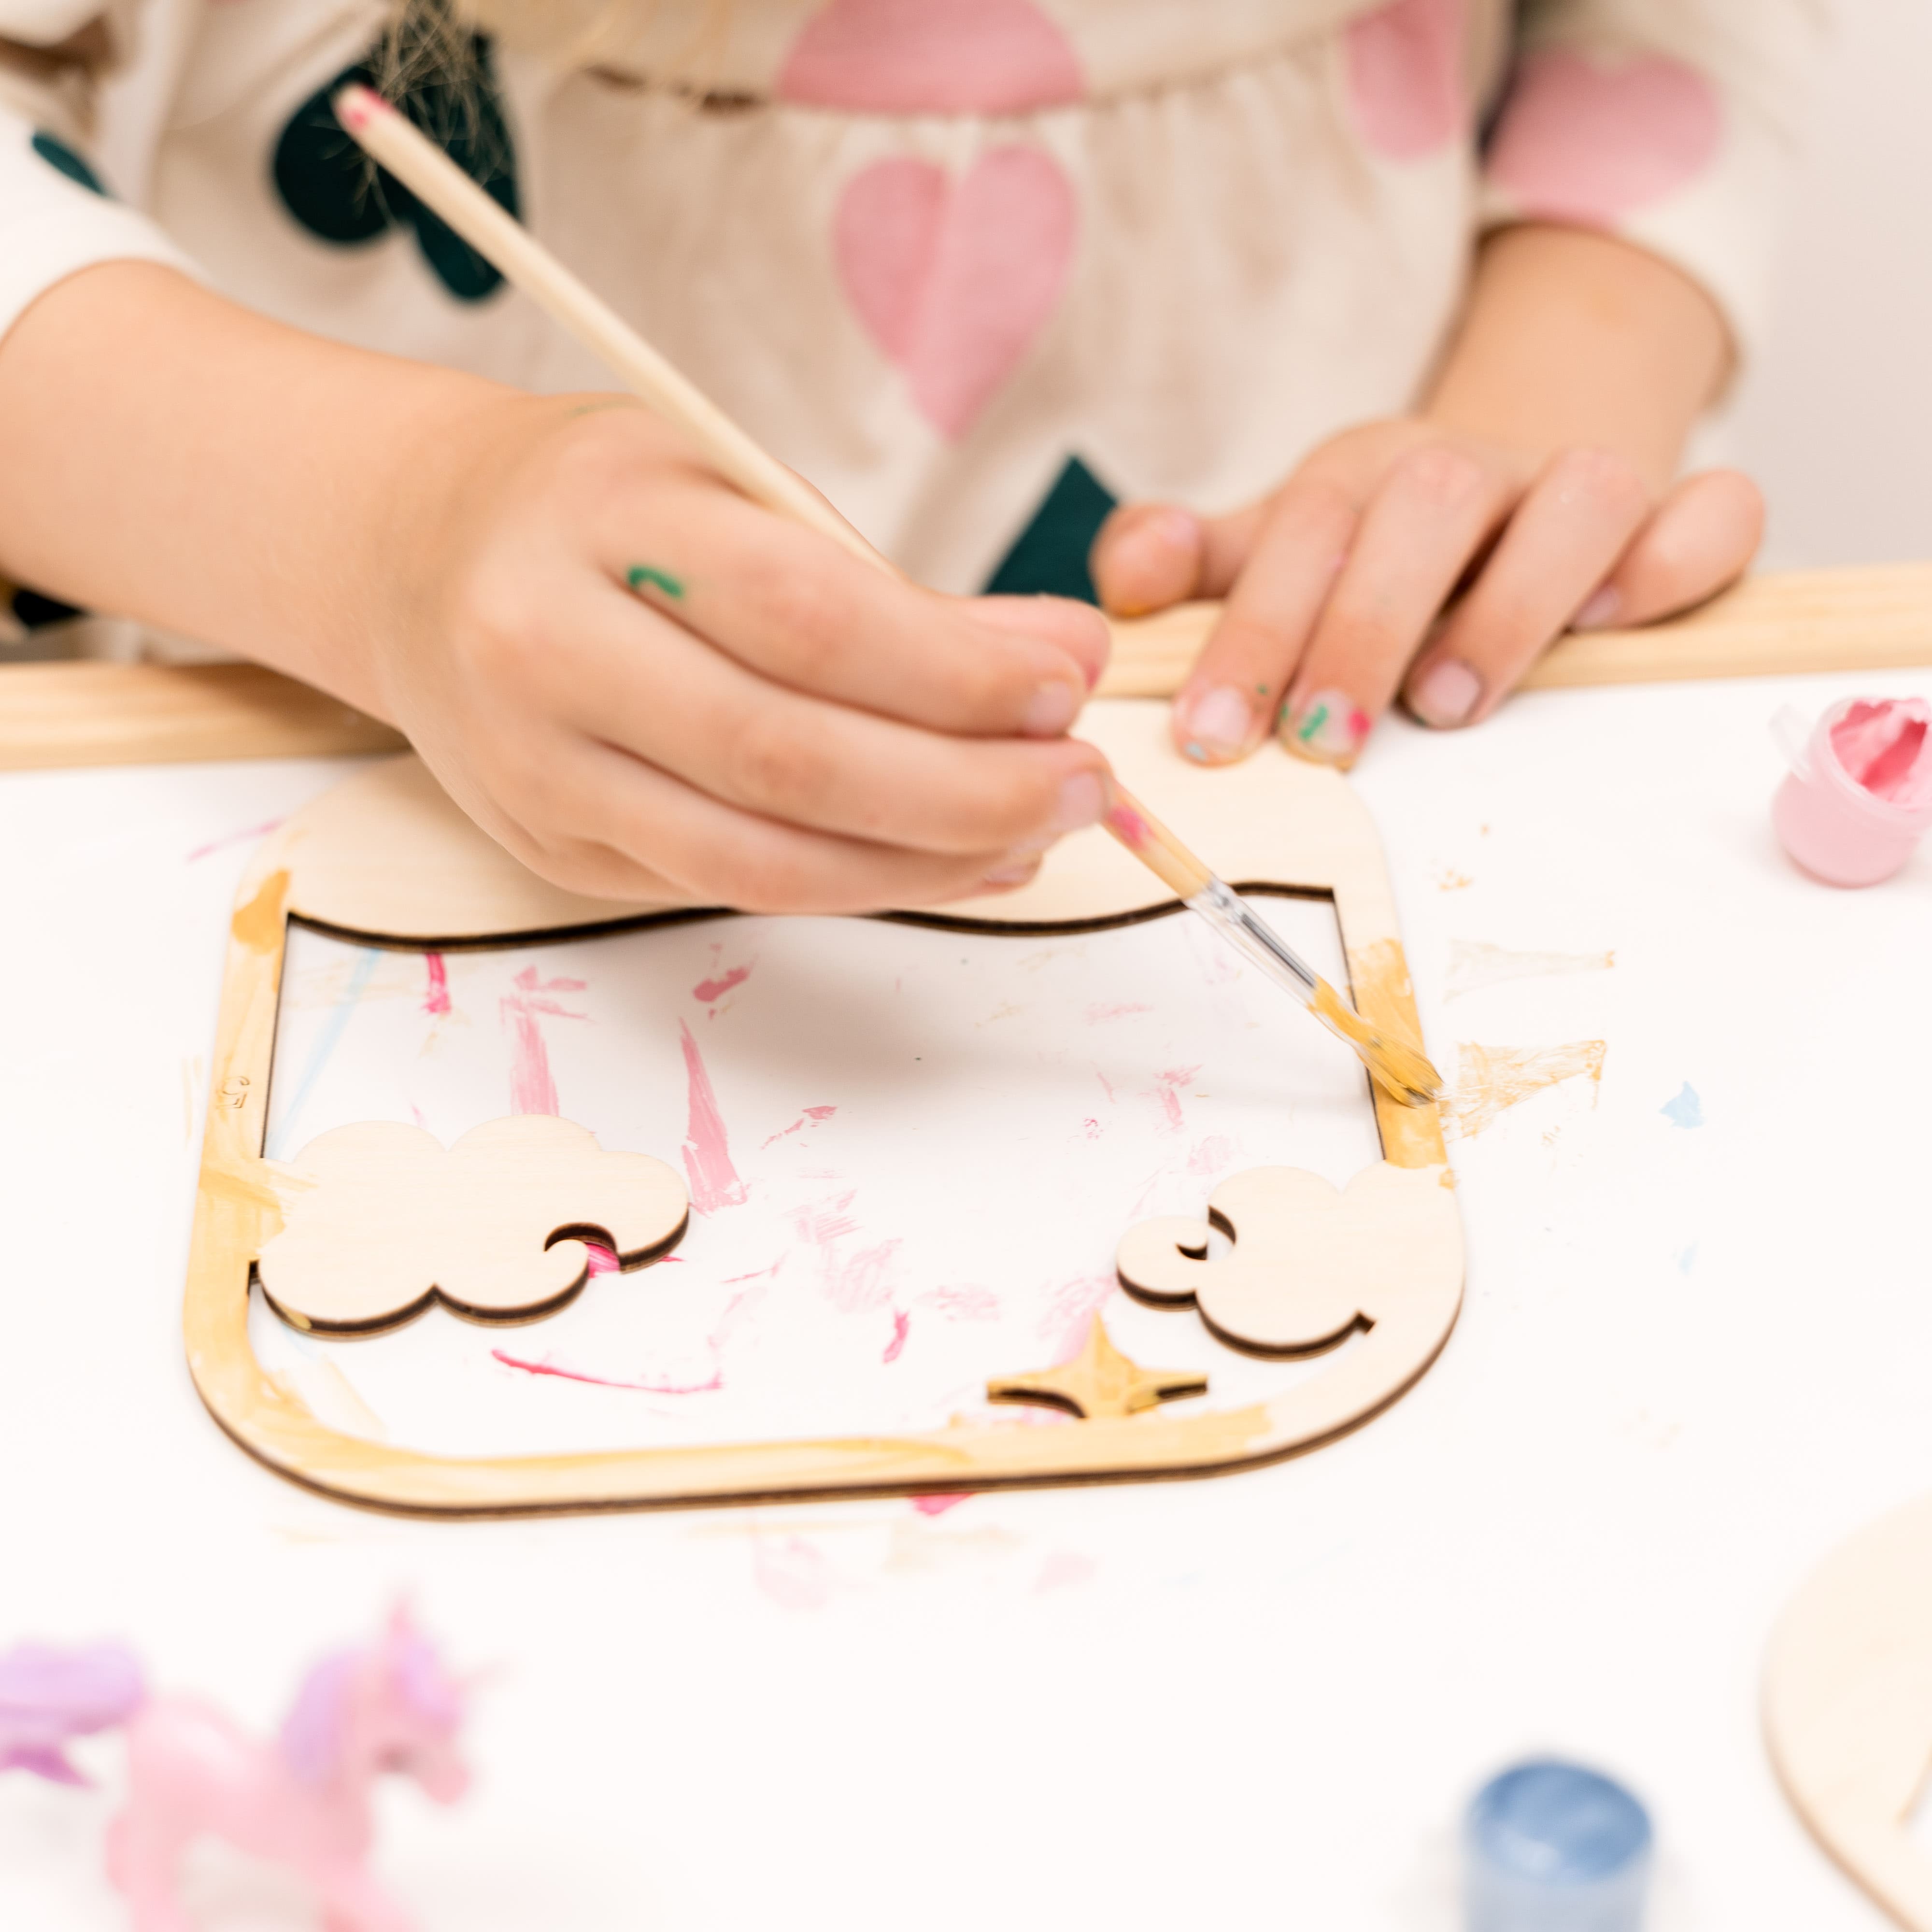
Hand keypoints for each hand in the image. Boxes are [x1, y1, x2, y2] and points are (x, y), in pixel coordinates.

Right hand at [377, 396, 1112, 911]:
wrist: (414, 556)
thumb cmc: (595, 502)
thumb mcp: (724, 480)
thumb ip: (873, 581)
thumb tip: (1051, 665)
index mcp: (597, 522)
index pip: (805, 617)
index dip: (955, 669)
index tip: (1070, 678)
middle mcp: (545, 655)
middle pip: (788, 761)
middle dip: (967, 789)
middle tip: (1087, 780)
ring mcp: (539, 774)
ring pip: (761, 862)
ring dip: (927, 863)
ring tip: (1040, 831)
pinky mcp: (554, 854)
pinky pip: (731, 888)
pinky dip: (859, 885)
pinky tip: (952, 859)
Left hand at [1093, 415, 1762, 769]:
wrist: (1505, 481)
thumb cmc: (1374, 549)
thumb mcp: (1277, 551)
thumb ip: (1199, 567)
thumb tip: (1130, 582)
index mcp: (1361, 479)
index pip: (1300, 529)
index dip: (1252, 632)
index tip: (1215, 735)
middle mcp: (1469, 470)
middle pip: (1423, 506)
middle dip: (1363, 628)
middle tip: (1323, 743)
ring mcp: (1576, 485)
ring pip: (1577, 495)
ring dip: (1512, 602)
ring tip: (1452, 703)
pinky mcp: (1675, 515)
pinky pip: (1712, 516)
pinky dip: (1674, 563)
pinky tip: (1611, 626)